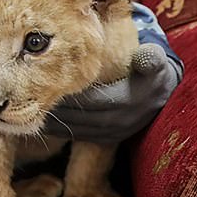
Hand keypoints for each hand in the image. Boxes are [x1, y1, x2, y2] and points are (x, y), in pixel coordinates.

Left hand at [45, 43, 181, 144]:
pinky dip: (62, 132)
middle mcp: (120, 121)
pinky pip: (80, 137)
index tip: (50, 87)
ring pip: (78, 130)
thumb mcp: (156, 63)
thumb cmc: (152, 73)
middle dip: (58, 110)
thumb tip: (146, 56)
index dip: (71, 95)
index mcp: (128, 102)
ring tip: (34, 112)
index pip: (92, 100)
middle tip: (35, 100)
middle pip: (81, 118)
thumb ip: (151, 59)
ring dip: (56, 123)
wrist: (163, 97)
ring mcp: (114, 134)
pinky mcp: (108, 140)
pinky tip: (44, 123)